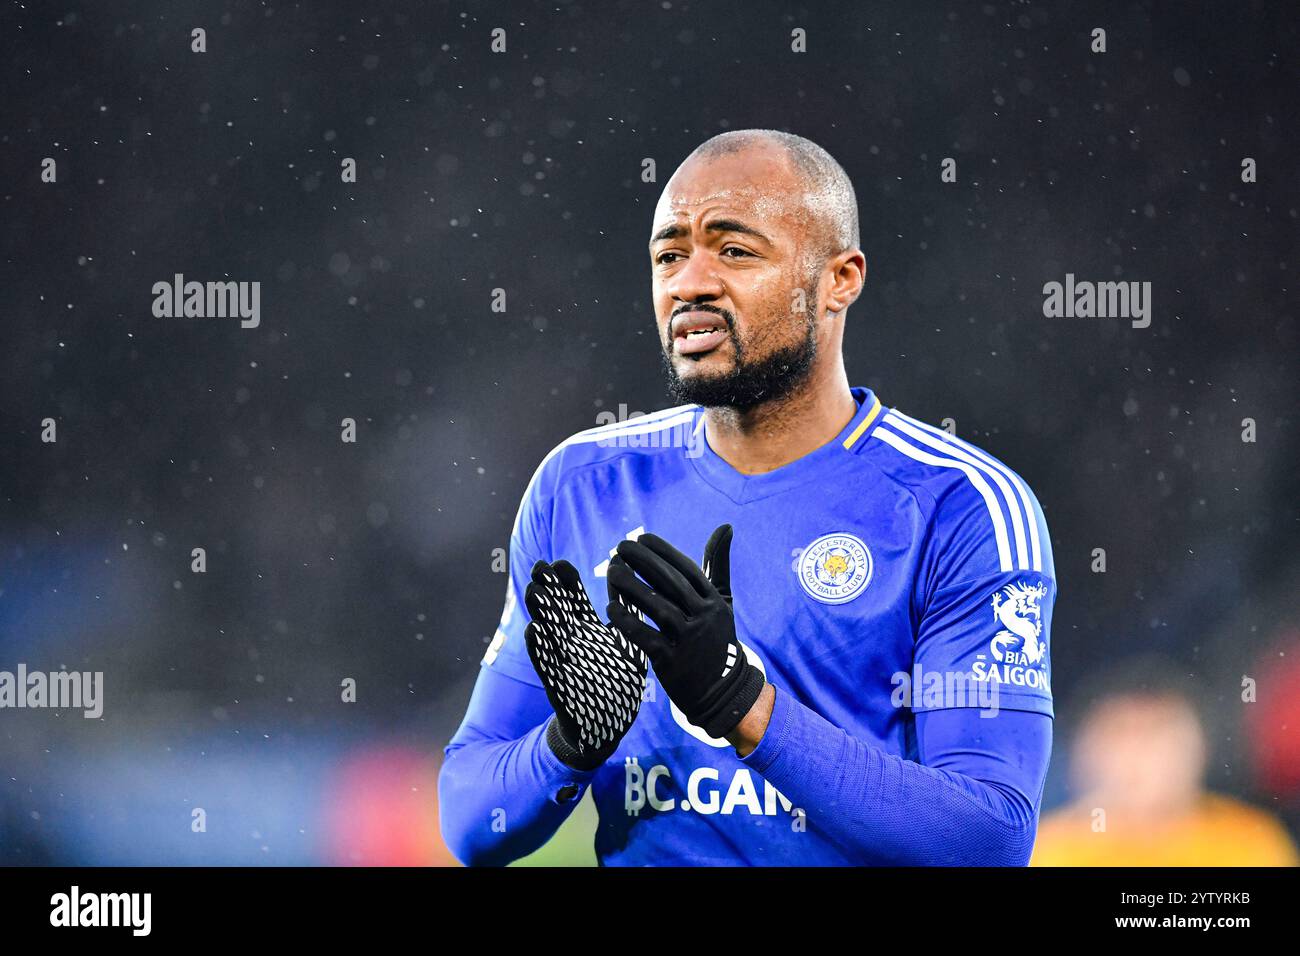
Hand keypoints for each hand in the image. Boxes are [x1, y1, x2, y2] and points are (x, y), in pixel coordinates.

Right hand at [523, 559, 646, 770]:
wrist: (610, 726)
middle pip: (556, 611)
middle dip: (548, 590)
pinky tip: (533, 631)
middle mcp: (573, 643)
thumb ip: (625, 607)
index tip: (558, 563)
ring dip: (541, 613)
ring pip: (549, 633)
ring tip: (534, 591)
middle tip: (539, 567)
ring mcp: (564, 663)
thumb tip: (625, 571)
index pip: (573, 600)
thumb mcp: (626, 641)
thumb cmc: (618, 680)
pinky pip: (548, 664)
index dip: (565, 582)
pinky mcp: (561, 685)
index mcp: (588, 630)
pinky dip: (540, 649)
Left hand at [605, 524, 764, 739]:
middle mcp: (705, 618)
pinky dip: (629, 623)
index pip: (687, 569)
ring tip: (612, 571)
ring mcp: (691, 641)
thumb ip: (717, 566)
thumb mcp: (722, 602)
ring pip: (658, 608)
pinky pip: (648, 638)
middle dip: (644, 562)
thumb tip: (725, 526)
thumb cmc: (716, 640)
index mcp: (714, 601)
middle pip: (671, 584)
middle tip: (621, 547)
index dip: (664, 552)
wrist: (723, 693)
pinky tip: (611, 609)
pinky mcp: (674, 664)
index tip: (641, 538)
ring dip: (632, 588)